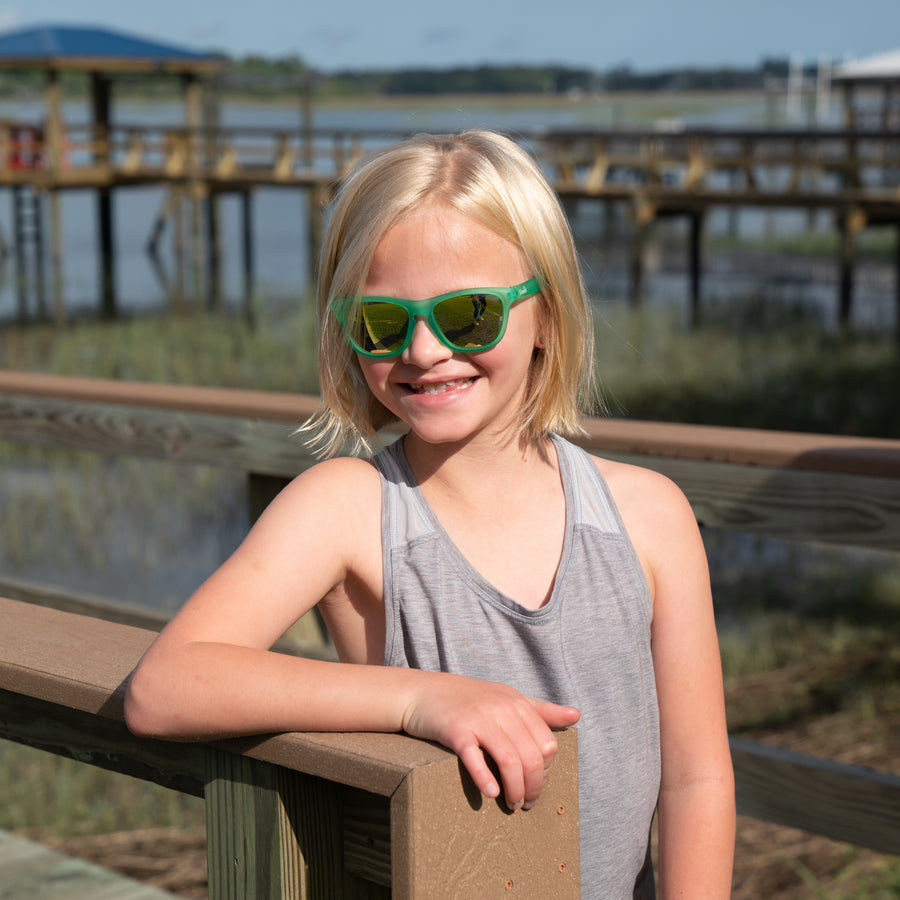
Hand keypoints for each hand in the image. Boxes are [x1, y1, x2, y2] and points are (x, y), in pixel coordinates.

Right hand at [401, 672, 579, 810]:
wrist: (423, 692)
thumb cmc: (468, 700)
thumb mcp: (507, 698)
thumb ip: (541, 710)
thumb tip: (577, 715)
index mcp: (517, 703)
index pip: (548, 744)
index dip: (546, 771)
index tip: (535, 784)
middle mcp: (502, 708)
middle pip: (532, 756)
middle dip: (533, 787)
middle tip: (525, 803)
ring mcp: (479, 719)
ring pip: (509, 761)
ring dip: (515, 790)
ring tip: (511, 805)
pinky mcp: (456, 731)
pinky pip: (475, 758)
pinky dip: (486, 779)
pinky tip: (490, 794)